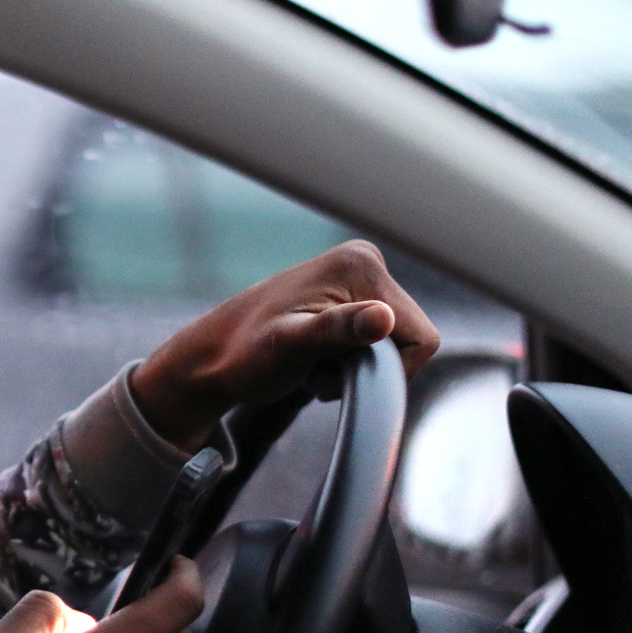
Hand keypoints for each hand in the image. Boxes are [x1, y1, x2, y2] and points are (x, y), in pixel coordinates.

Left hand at [130, 240, 439, 450]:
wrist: (211, 359)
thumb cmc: (244, 357)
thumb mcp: (290, 347)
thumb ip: (337, 330)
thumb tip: (382, 319)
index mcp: (361, 265)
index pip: (420, 338)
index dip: (389, 370)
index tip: (338, 372)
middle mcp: (364, 260)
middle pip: (409, 337)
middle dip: (372, 366)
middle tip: (320, 369)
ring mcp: (356, 276)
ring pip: (392, 342)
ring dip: (358, 365)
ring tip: (313, 364)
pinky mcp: (347, 294)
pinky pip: (373, 337)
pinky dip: (349, 357)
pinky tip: (315, 357)